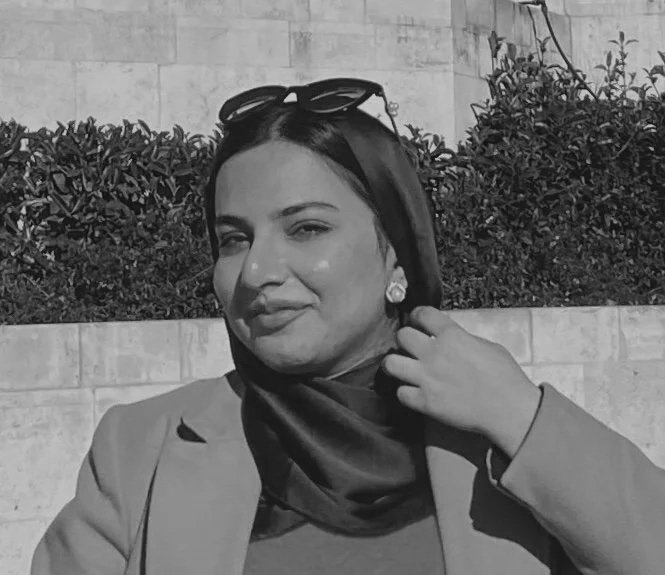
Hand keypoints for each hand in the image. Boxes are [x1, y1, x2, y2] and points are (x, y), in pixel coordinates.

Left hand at [382, 306, 541, 457]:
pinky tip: (414, 392)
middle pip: (402, 336)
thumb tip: (451, 339)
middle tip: (411, 347)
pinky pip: (401, 393)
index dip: (416, 316)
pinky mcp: (425, 402)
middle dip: (405, 340)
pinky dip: (406, 393)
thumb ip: (463, 339)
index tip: (416, 321)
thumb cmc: (505, 377)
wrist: (509, 409)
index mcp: (452, 335)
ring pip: (390, 363)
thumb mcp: (487, 346)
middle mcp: (434, 353)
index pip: (422, 313)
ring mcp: (427, 378)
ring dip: (395, 364)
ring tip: (402, 368)